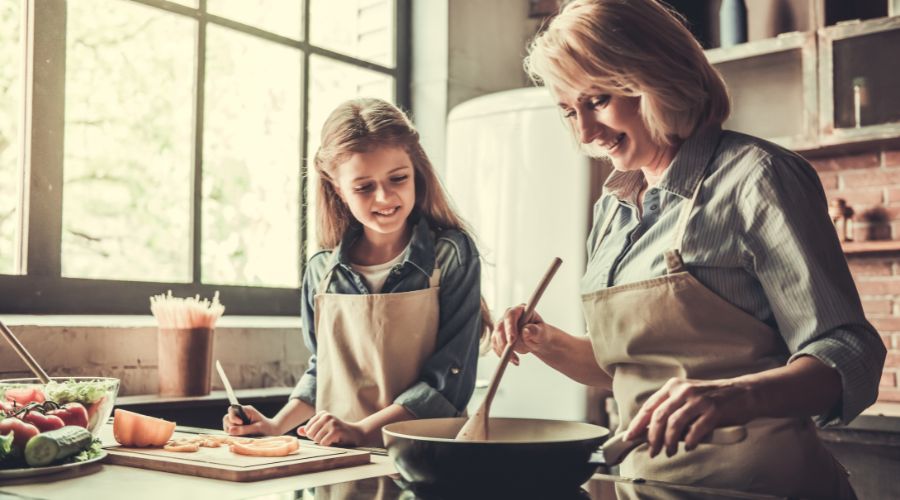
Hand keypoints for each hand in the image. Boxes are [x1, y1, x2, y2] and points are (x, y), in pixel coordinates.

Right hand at [222, 405, 277, 435]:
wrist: (271, 431)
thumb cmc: (266, 428)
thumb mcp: (257, 428)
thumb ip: (244, 429)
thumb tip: (230, 430)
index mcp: (246, 410)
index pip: (232, 409)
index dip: (232, 417)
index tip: (240, 423)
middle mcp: (240, 414)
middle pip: (227, 417)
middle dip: (231, 426)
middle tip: (240, 432)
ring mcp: (238, 420)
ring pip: (227, 424)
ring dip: (231, 431)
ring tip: (242, 435)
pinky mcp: (237, 427)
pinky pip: (230, 430)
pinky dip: (233, 434)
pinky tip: (241, 436)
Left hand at [301, 411, 367, 446]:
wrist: (355, 434)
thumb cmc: (338, 432)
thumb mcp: (323, 429)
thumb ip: (311, 429)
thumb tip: (299, 431)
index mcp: (321, 414)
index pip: (307, 429)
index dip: (314, 436)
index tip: (324, 434)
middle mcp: (326, 416)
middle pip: (311, 434)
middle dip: (318, 439)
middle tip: (328, 437)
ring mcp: (331, 422)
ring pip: (317, 439)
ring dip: (324, 442)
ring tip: (332, 438)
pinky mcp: (336, 430)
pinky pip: (323, 442)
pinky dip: (328, 445)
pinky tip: (335, 440)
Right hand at [491, 304, 550, 364]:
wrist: (537, 340)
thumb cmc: (541, 334)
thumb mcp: (542, 333)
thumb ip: (535, 331)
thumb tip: (526, 330)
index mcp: (520, 310)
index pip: (511, 315)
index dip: (509, 327)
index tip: (511, 340)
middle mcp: (508, 316)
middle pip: (500, 326)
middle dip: (504, 341)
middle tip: (511, 353)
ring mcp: (502, 325)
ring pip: (496, 337)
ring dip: (504, 350)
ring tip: (516, 360)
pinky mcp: (498, 336)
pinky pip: (496, 345)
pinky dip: (502, 354)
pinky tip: (513, 360)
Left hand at [625, 377, 756, 457]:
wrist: (744, 393)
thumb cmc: (712, 398)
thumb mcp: (688, 397)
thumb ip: (671, 408)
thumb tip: (650, 430)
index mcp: (673, 386)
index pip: (650, 406)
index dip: (638, 423)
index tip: (629, 436)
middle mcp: (684, 390)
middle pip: (659, 417)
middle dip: (653, 437)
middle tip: (652, 451)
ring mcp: (699, 400)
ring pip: (675, 424)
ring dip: (669, 442)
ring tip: (669, 452)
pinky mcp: (714, 410)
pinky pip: (696, 430)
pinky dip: (690, 441)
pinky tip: (689, 446)